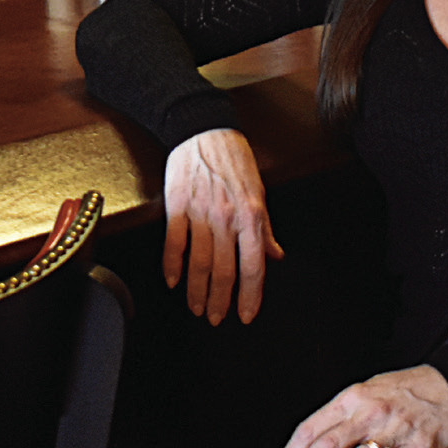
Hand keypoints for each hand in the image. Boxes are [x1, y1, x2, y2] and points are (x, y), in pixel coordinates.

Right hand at [163, 128, 283, 324]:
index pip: (253, 265)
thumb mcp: (258, 190)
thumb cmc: (232, 157)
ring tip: (196, 307)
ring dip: (197, 290)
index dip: (250, 295)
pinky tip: (174, 281)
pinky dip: (173, 265)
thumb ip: (265, 226)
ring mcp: (200, 212)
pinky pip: (174, 243)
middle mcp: (226, 217)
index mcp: (251, 214)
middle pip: (223, 270)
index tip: (245, 314)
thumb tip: (274, 254)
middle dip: (220, 300)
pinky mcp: (177, 205)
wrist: (202, 129)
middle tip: (216, 318)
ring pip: (198, 262)